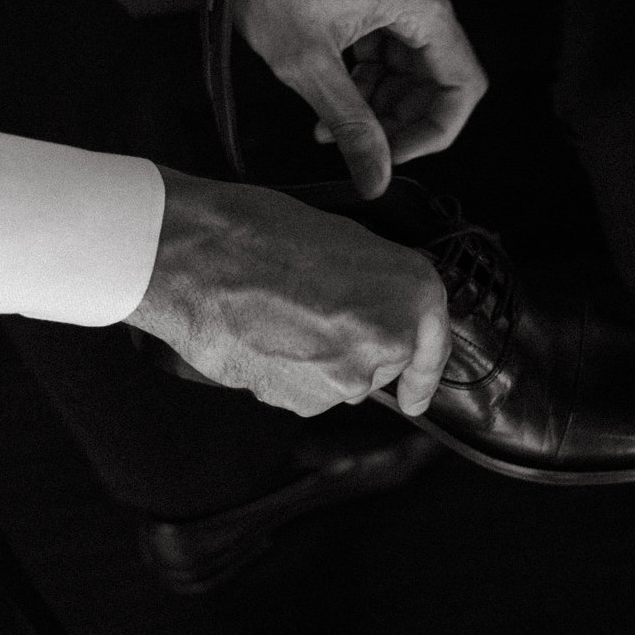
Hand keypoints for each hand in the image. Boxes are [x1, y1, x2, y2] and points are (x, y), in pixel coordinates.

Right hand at [127, 169, 451, 415]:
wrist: (202, 257)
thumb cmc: (263, 232)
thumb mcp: (343, 241)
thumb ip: (375, 286)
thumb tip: (376, 312)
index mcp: (414, 291)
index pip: (432, 349)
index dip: (423, 375)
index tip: (414, 397)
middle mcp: (392, 339)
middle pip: (379, 366)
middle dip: (349, 350)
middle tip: (306, 312)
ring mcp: (350, 376)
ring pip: (337, 383)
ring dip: (312, 363)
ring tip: (274, 319)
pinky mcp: (306, 401)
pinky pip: (301, 395)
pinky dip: (282, 376)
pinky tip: (259, 339)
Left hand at [164, 0, 486, 197]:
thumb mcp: (305, 62)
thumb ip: (350, 124)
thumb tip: (376, 177)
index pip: (463, 83)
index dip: (434, 131)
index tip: (394, 154)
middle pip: (440, 72)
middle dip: (401, 116)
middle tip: (359, 142)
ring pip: (415, 58)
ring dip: (381, 96)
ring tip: (333, 119)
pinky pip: (396, 34)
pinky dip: (372, 68)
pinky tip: (337, 86)